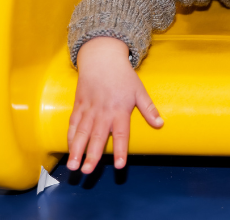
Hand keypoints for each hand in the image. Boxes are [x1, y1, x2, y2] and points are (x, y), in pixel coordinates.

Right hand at [66, 37, 162, 171]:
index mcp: (120, 110)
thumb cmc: (123, 75)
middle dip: (92, 155)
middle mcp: (103, 112)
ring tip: (73, 165)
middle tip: (87, 171)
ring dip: (76, 150)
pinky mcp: (79, 105)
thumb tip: (160, 124)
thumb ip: (148, 109)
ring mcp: (89, 109)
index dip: (121, 150)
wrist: (102, 58)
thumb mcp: (139, 90)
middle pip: (97, 137)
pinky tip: (69, 148)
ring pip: (81, 132)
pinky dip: (70, 136)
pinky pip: (73, 123)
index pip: (121, 134)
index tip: (119, 166)